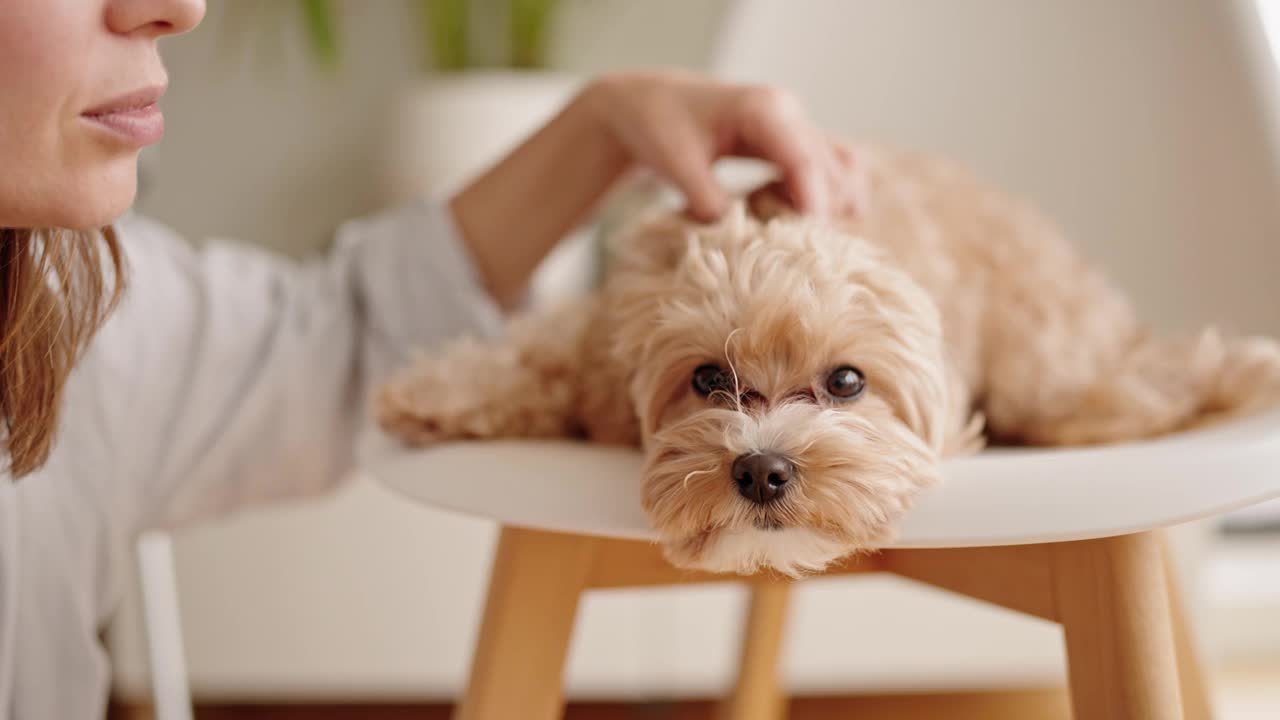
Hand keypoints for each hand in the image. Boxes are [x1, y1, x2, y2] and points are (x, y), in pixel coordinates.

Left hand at [583, 71, 861, 220]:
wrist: (651, 103)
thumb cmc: (659, 127)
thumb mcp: (677, 165)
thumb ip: (707, 201)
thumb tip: (739, 238)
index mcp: (763, 109)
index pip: (803, 161)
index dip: (813, 205)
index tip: (812, 246)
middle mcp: (788, 112)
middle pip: (828, 169)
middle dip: (822, 215)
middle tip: (802, 261)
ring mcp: (795, 125)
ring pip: (838, 170)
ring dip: (830, 208)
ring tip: (801, 245)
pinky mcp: (794, 142)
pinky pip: (831, 169)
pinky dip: (829, 198)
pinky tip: (807, 228)